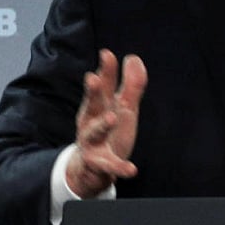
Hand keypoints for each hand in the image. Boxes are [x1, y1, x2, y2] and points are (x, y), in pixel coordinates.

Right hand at [66, 49, 147, 197]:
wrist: (94, 170)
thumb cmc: (109, 132)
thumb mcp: (123, 107)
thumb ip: (131, 85)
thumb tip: (133, 58)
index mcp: (99, 106)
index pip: (102, 85)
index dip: (105, 71)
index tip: (107, 54)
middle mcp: (91, 121)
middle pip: (92, 104)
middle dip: (92, 92)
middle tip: (92, 79)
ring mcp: (92, 143)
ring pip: (94, 132)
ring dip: (102, 124)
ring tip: (112, 117)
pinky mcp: (99, 164)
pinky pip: (109, 166)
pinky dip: (119, 168)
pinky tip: (131, 170)